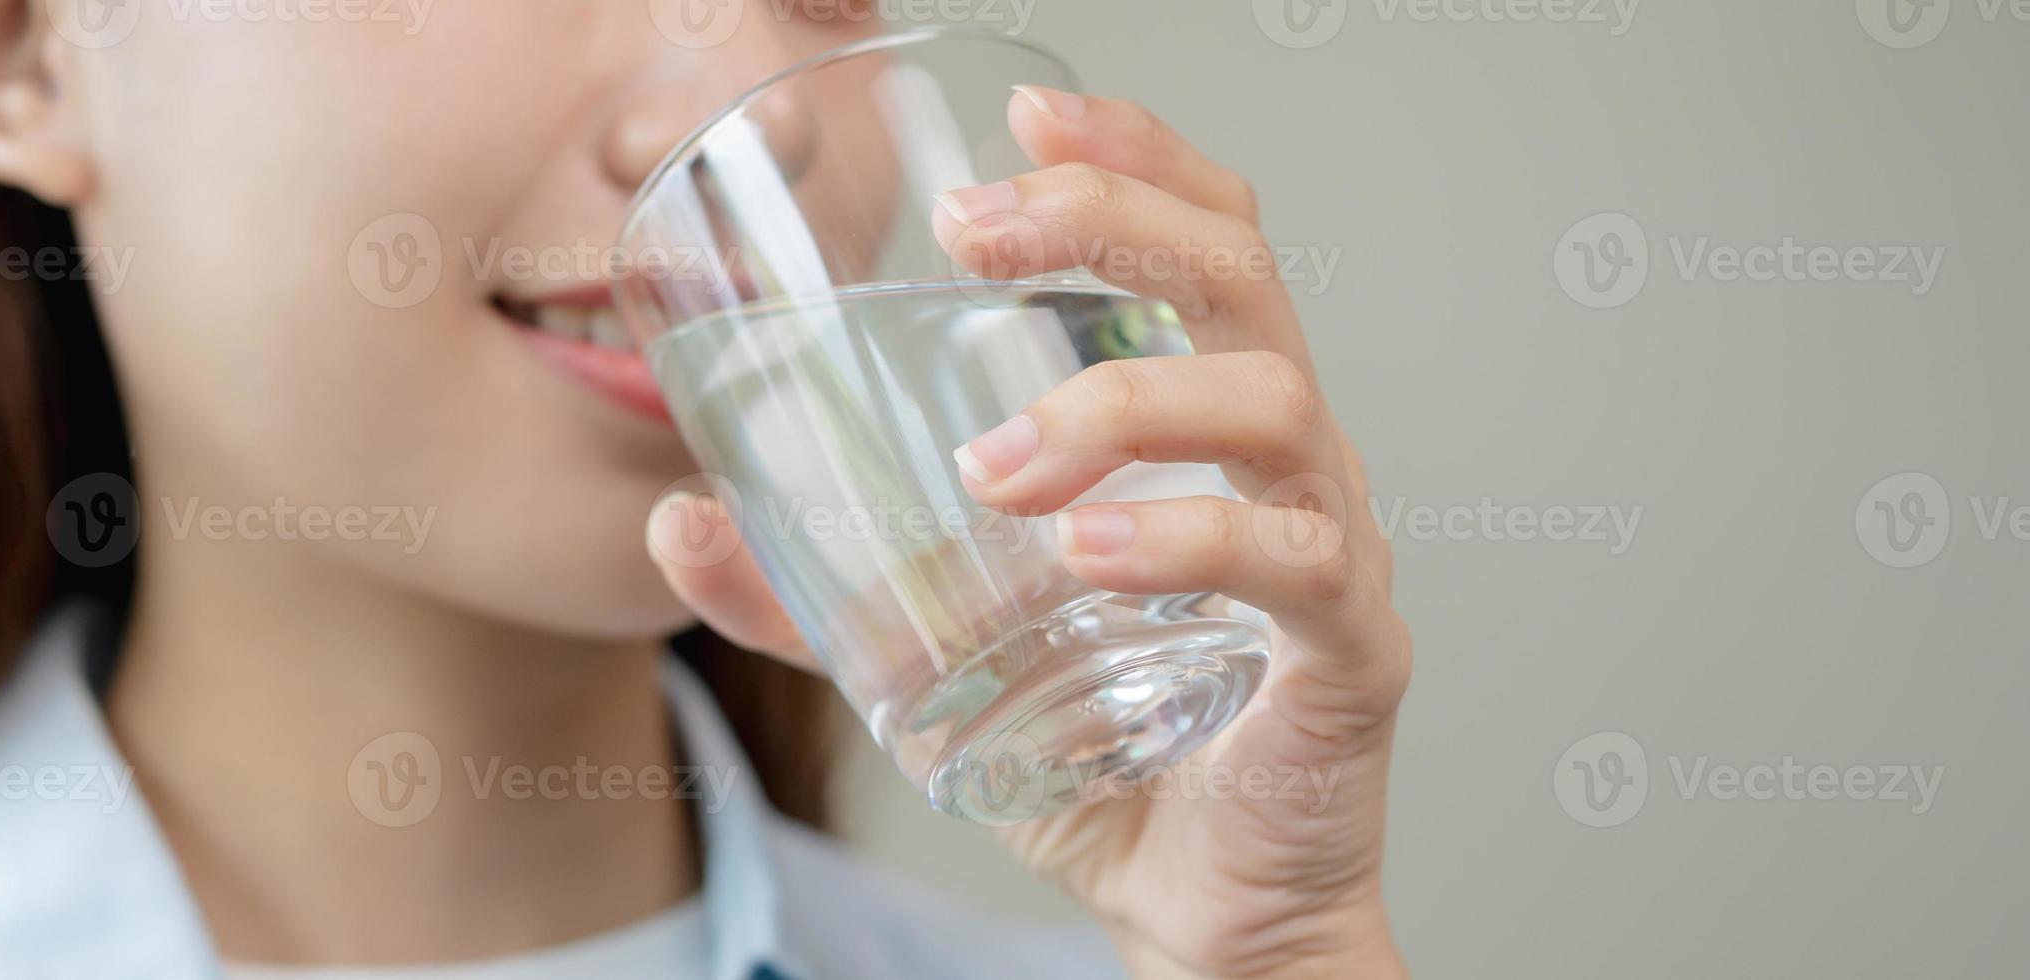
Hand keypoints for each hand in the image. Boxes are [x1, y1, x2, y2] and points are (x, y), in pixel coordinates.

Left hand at [649, 87, 1410, 979]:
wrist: (1205, 908)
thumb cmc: (1102, 754)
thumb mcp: (935, 655)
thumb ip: (815, 592)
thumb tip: (679, 519)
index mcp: (1207, 424)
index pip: (1204, 235)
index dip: (1131, 152)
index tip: (1023, 112)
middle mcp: (1285, 458)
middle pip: (1242, 273)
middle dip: (1110, 220)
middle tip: (980, 231)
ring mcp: (1330, 544)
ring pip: (1269, 400)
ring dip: (1119, 404)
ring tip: (999, 466)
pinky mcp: (1350, 649)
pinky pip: (1296, 560)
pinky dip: (1187, 537)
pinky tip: (1089, 551)